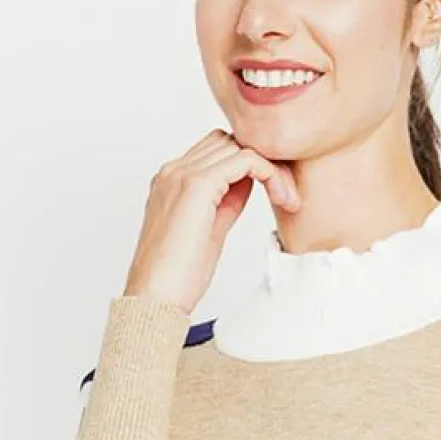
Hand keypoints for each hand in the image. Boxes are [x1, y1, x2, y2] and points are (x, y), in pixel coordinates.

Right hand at [122, 129, 300, 313]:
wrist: (154, 297)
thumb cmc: (176, 275)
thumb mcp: (209, 229)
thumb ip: (225, 201)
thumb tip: (247, 184)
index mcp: (172, 181)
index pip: (217, 151)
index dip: (250, 166)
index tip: (275, 193)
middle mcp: (174, 172)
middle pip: (229, 142)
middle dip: (263, 162)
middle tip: (286, 194)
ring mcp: (182, 175)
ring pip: (238, 147)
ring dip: (270, 168)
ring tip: (286, 197)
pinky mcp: (196, 186)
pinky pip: (245, 160)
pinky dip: (268, 172)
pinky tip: (280, 195)